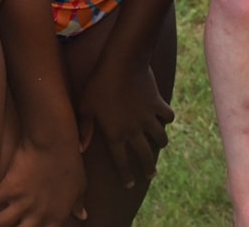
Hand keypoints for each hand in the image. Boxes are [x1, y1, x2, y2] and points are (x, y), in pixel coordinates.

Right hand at [0, 121, 87, 226]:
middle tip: (4, 223)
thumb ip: (77, 204)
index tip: (24, 226)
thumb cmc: (70, 162)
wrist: (54, 142)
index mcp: (55, 219)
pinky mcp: (8, 189)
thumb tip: (82, 215)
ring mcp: (22, 204)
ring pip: (0, 224)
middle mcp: (38, 216)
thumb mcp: (79, 185)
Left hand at [75, 54, 172, 188]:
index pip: (121, 162)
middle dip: (147, 168)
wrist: (123, 63)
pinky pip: (168, 117)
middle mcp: (134, 130)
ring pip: (160, 139)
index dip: (125, 175)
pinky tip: (165, 119)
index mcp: (115, 134)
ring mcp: (148, 118)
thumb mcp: (86, 105)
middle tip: (150, 175)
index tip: (129, 184)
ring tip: (159, 146)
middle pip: (144, 156)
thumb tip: (81, 148)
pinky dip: (167, 119)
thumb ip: (84, 128)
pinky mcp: (158, 104)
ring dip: (160, 144)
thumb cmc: (99, 83)